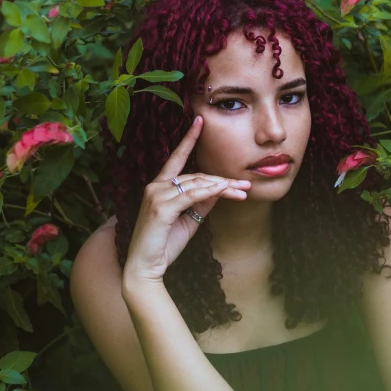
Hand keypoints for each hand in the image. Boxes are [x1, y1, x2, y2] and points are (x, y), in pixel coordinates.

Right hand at [122, 115, 250, 285]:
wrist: (146, 268)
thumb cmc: (165, 245)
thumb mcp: (189, 220)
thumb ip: (201, 202)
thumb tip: (219, 190)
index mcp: (159, 186)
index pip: (176, 158)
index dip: (188, 139)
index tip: (198, 121)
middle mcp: (155, 186)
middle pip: (196, 176)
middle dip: (222, 180)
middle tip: (245, 184)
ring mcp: (156, 195)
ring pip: (197, 184)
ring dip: (222, 187)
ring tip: (242, 191)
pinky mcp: (161, 207)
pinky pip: (191, 195)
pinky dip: (210, 192)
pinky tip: (225, 192)